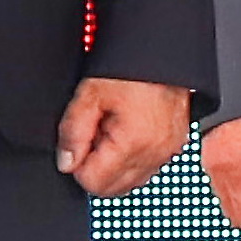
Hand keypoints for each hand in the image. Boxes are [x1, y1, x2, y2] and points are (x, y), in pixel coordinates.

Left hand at [55, 78, 191, 196]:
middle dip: (97, 166)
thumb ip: (72, 131)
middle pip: (113, 189)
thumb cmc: (131, 66)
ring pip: (130, 183)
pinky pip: (147, 169)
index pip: (93, 183)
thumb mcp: (90, 93)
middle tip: (96, 132)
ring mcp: (168, 152)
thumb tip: (66, 162)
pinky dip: (132, 157)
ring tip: (113, 128)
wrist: (162, 51)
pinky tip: (128, 130)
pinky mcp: (174, 147)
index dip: (78, 163)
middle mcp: (156, 153)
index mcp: (134, 142)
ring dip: (115, 163)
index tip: (80, 140)